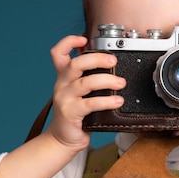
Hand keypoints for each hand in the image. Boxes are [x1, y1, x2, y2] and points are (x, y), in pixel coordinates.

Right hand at [46, 35, 125, 151]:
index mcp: (63, 77)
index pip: (58, 53)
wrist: (62, 139)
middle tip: (113, 61)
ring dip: (106, 80)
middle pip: (75, 64)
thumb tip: (110, 65)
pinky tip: (117, 101)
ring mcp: (65, 99)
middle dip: (96, 59)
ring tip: (121, 83)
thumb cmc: (75, 114)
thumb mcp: (78, 92)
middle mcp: (62, 85)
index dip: (68, 42)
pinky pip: (90, 103)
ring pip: (85, 83)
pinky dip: (106, 101)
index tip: (83, 38)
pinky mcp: (71, 113)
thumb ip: (88, 78)